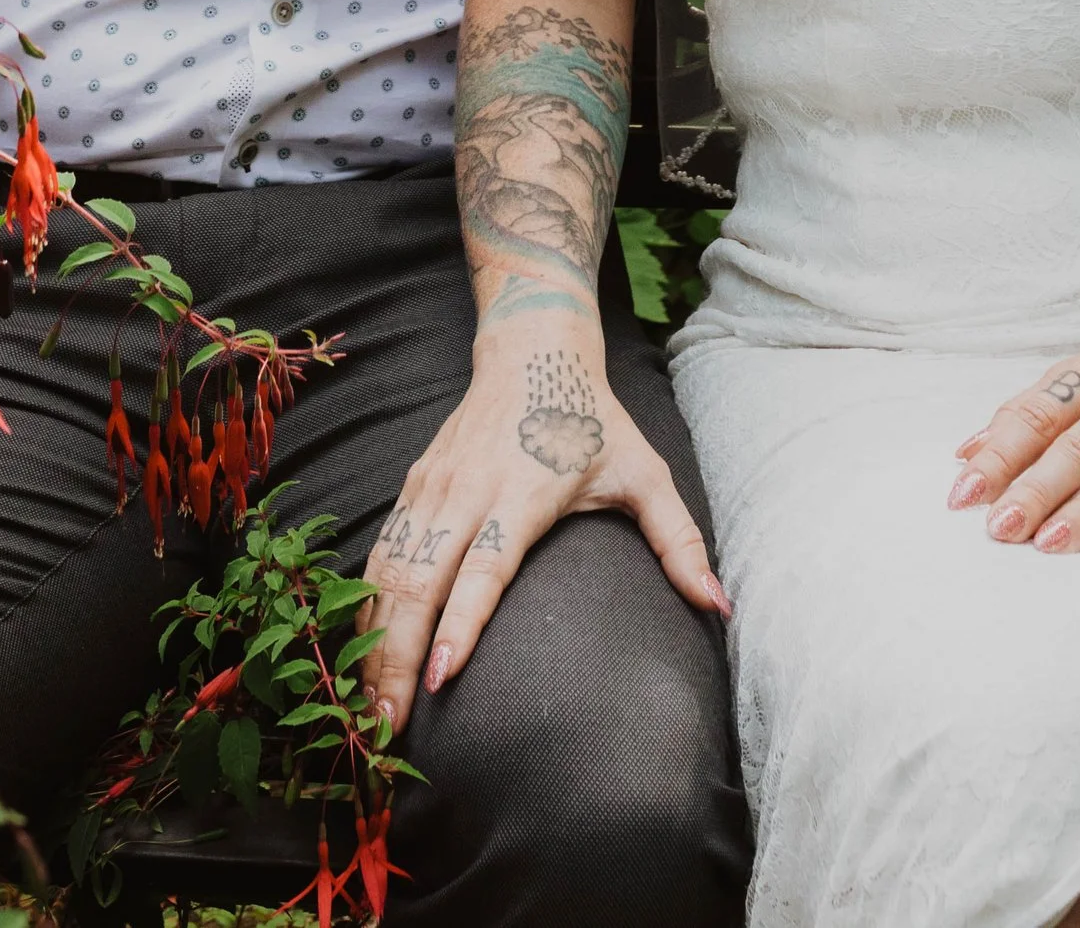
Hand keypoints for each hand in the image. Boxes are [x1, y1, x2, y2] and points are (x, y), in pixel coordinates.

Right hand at [361, 319, 726, 729]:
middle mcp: (469, 489)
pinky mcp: (413, 485)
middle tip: (386, 729)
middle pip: (421, 581)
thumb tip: (718, 605)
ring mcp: (433, 486)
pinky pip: (382, 554)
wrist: (532, 351)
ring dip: (373, 642)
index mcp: (523, 490)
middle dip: (397, 658)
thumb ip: (679, 541)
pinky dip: (366, 606)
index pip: (485, 565)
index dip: (461, 623)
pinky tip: (361, 655)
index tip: (440, 680)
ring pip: (389, 571)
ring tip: (366, 711)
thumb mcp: (644, 473)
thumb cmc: (592, 420)